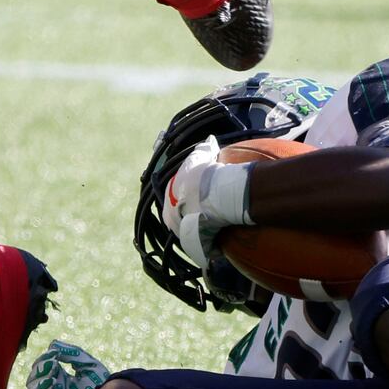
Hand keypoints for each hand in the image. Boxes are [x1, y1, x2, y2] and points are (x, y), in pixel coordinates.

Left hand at [159, 135, 252, 269]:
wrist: (218, 193)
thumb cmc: (206, 173)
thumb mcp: (202, 156)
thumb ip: (204, 148)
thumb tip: (210, 140)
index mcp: (169, 195)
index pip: (172, 200)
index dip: (184, 200)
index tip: (196, 201)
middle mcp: (171, 215)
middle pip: (178, 220)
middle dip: (189, 219)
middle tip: (205, 218)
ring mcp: (182, 230)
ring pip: (189, 235)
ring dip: (198, 235)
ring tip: (212, 232)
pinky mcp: (195, 244)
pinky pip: (201, 248)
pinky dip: (209, 248)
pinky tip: (219, 245)